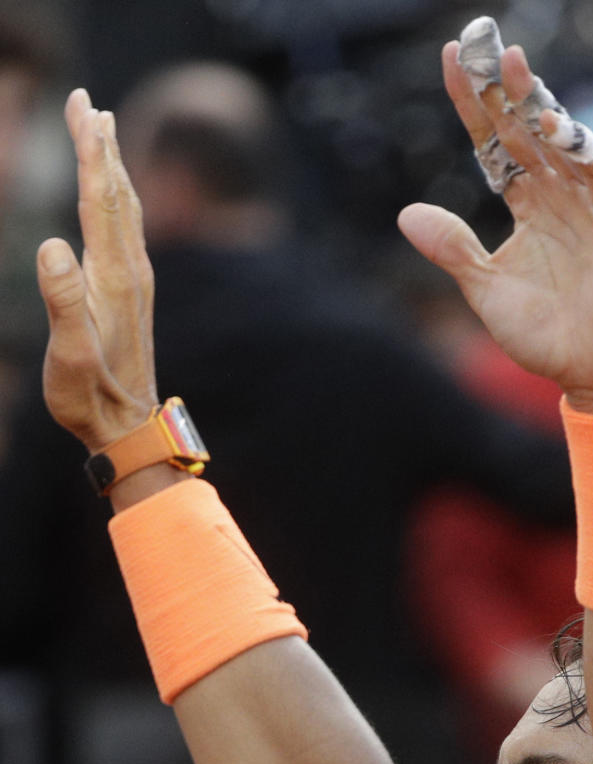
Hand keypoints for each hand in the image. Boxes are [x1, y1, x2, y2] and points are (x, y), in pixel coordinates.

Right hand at [36, 89, 157, 453]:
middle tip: (86, 100)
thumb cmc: (92, 399)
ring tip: (101, 129)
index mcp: (112, 278)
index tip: (83, 106)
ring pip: (125, 209)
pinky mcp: (133, 294)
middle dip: (100, 145)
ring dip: (111, 166)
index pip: (100, 200)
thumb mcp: (69, 357)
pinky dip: (115, 198)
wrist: (131, 428)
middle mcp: (131, 272)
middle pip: (116, 194)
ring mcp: (136, 282)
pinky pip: (126, 230)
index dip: (91, 151)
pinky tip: (111, 195)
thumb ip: (63, 303)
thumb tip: (51, 244)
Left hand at [398, 41, 592, 414]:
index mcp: (527, 209)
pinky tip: (555, 124)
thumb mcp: (485, 290)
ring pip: (562, 143)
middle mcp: (558, 199)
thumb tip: (405, 213)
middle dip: (503, 87)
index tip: (451, 61)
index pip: (496, 144)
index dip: (474, 104)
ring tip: (512, 64)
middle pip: (526, 130)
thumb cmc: (545, 336)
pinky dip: (583, 150)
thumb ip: (453, 250)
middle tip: (478, 41)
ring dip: (538, 103)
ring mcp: (589, 209)